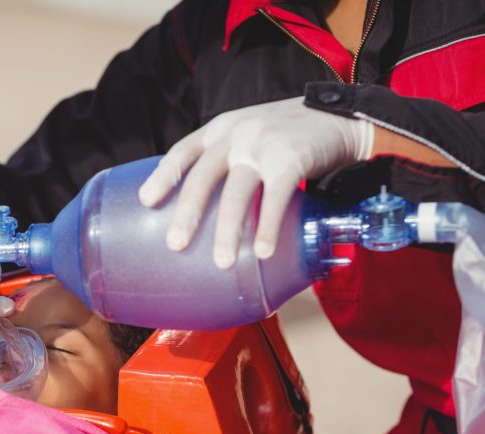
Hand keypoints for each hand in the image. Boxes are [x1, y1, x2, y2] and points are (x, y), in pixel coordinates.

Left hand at [138, 96, 373, 267]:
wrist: (340, 118)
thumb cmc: (286, 135)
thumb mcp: (247, 133)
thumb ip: (224, 158)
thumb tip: (198, 206)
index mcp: (220, 129)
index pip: (183, 151)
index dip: (164, 175)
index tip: (146, 201)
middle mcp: (236, 135)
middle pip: (204, 177)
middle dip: (188, 213)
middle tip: (175, 245)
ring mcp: (263, 146)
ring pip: (238, 193)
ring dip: (228, 231)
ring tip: (222, 263)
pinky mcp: (292, 160)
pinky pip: (276, 199)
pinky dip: (268, 227)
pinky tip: (263, 253)